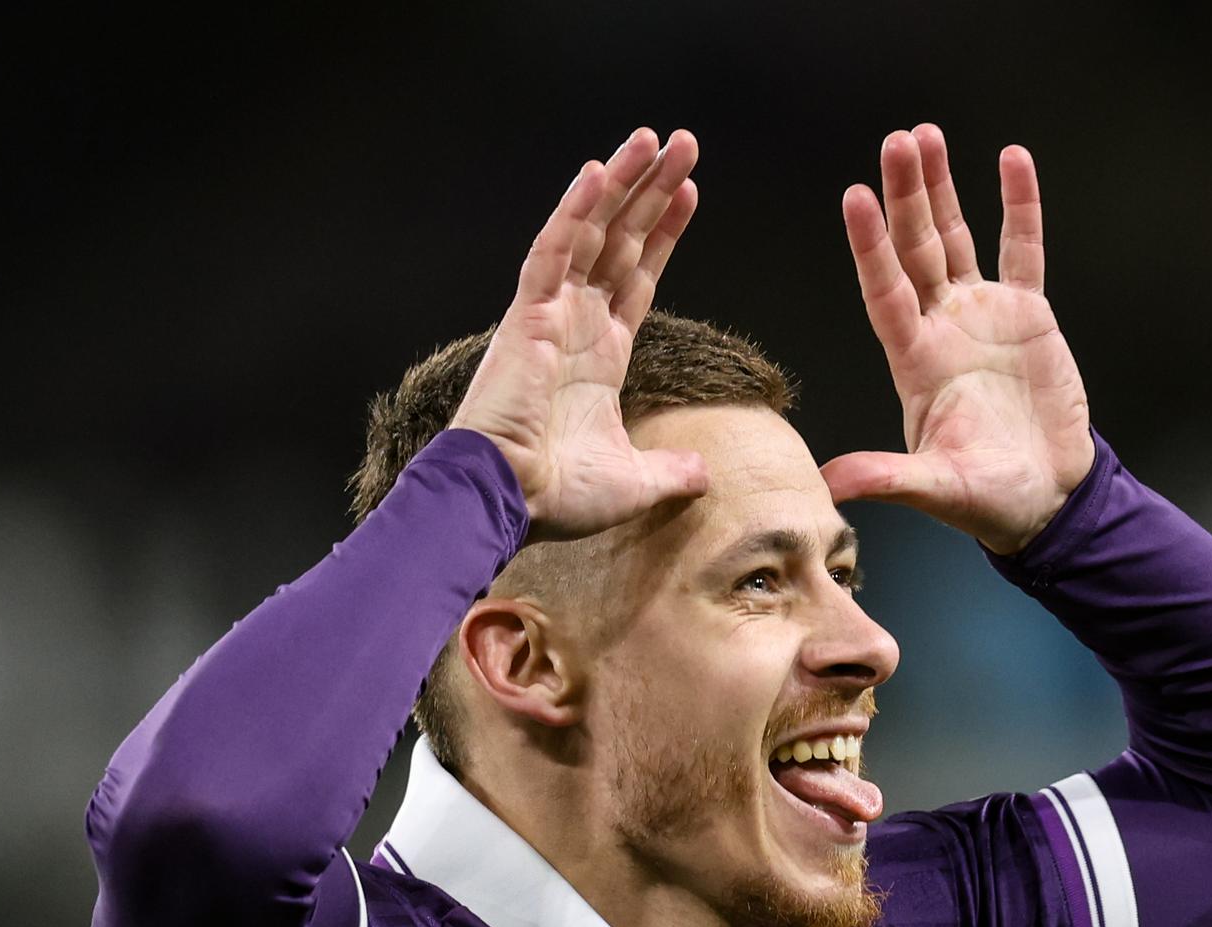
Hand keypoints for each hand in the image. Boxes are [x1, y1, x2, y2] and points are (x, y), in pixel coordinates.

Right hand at [453, 128, 708, 540]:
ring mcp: (549, 315)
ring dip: (622, 183)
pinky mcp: (526, 317)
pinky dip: (573, 211)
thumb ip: (670, 472)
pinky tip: (599, 172)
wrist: (506, 502)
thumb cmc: (556, 496)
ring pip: (590, 231)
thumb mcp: (634, 484)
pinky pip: (552, 252)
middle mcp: (575, 324)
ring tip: (654, 138)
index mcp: (599, 354)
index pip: (637, 277)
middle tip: (684, 142)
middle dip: (652, 191)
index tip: (689, 193)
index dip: (663, 234)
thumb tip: (704, 475)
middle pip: (621, 240)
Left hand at [822, 125, 1094, 554]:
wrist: (1046, 498)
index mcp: (915, 363)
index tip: (855, 198)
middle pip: (915, 250)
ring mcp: (982, 316)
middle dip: (906, 196)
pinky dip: (1019, 206)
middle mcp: (941, 329)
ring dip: (941, 189)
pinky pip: (1022, 249)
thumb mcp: (936, 491)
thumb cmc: (988, 500)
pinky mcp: (1027, 314)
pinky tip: (1012, 159)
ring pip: (955, 238)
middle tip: (897, 142)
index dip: (871, 248)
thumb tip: (829, 484)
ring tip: (927, 137)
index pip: (884, 293)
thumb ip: (887, 479)